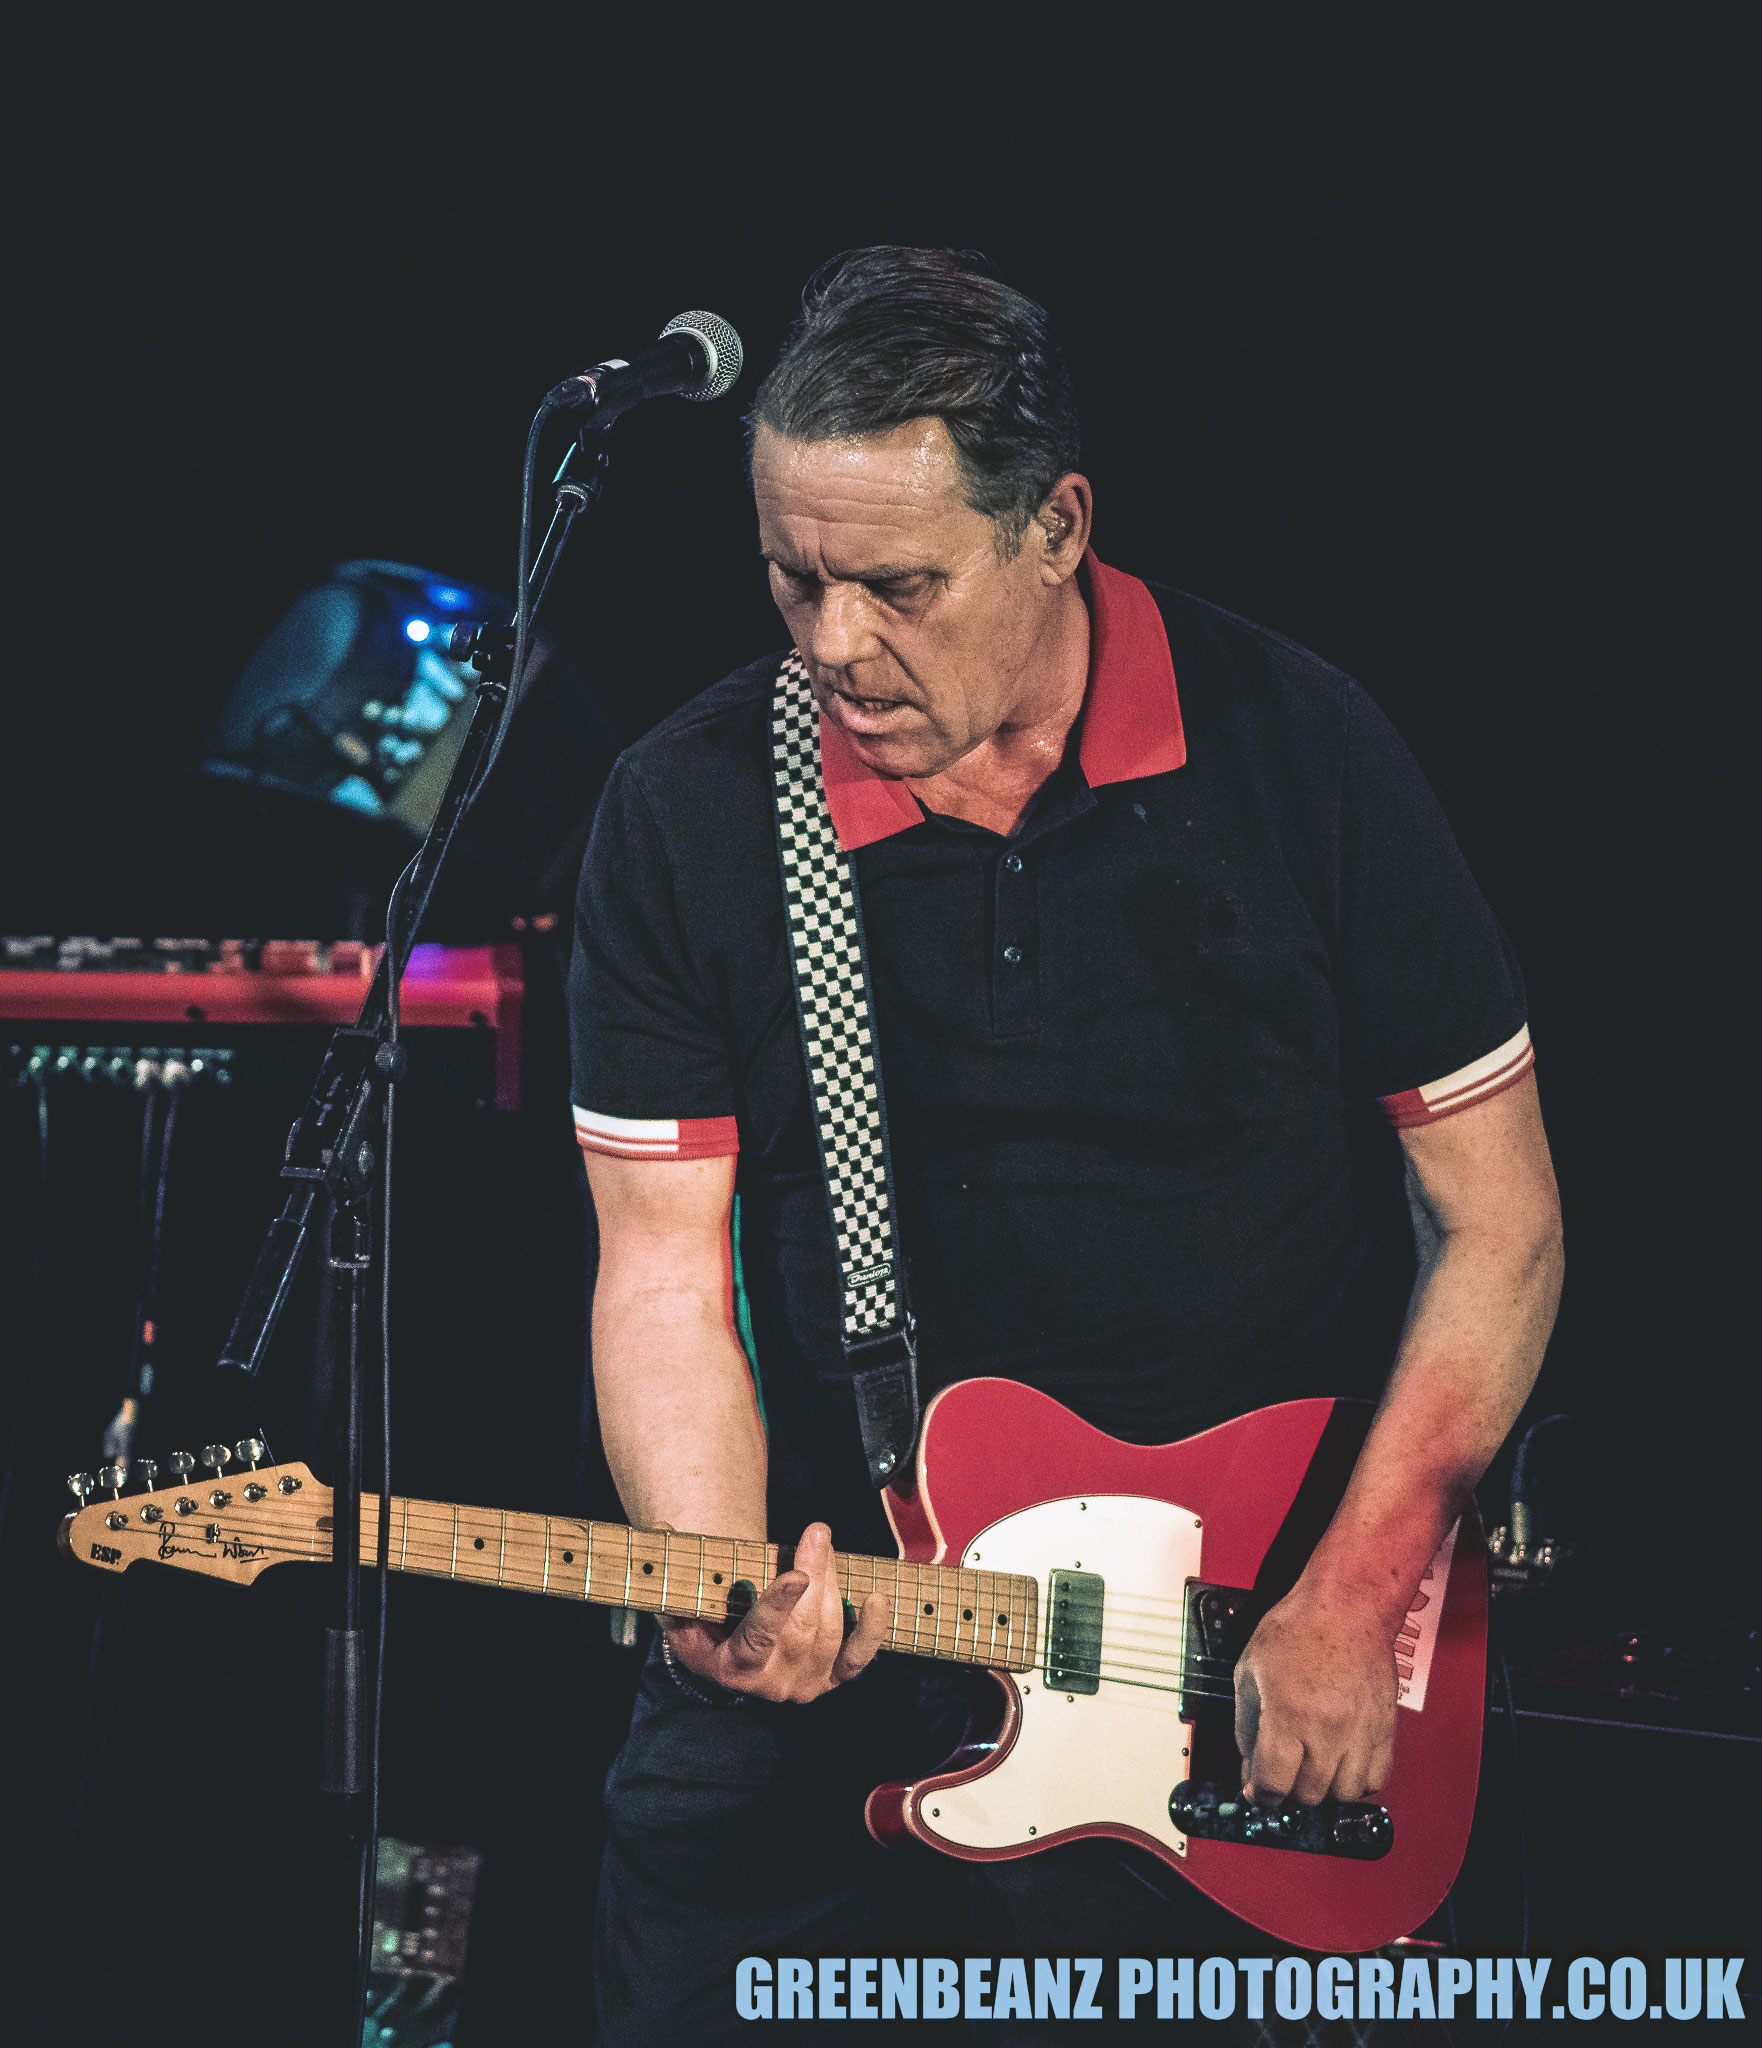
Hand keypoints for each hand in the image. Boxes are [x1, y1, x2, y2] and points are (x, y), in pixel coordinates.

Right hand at [661, 1522, 889, 1702]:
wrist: (726, 1652)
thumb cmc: (703, 1618)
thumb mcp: (679, 1602)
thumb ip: (676, 1570)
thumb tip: (664, 1528)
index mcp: (732, 1667)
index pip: (758, 1638)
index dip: (779, 1606)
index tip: (796, 1574)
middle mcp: (772, 1684)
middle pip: (802, 1629)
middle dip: (815, 1575)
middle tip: (816, 1532)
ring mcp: (805, 1684)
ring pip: (829, 1633)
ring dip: (832, 1582)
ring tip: (822, 1542)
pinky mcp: (830, 1678)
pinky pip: (857, 1659)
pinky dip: (871, 1630)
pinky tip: (875, 1599)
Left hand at [1233, 1584, 1397, 1804]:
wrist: (1347, 1607)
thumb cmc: (1297, 1628)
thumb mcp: (1249, 1669)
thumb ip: (1245, 1723)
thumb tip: (1248, 1764)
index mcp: (1287, 1717)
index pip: (1272, 1784)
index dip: (1259, 1794)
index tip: (1256, 1791)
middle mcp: (1326, 1732)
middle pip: (1308, 1795)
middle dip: (1288, 1790)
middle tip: (1281, 1774)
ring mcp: (1359, 1734)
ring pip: (1342, 1794)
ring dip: (1322, 1789)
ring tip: (1310, 1768)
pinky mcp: (1384, 1731)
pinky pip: (1375, 1779)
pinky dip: (1356, 1782)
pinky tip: (1340, 1764)